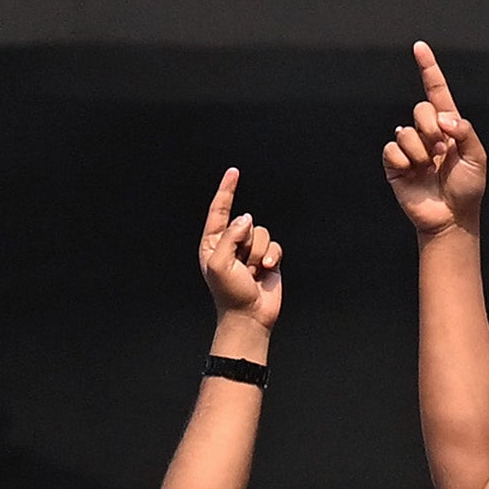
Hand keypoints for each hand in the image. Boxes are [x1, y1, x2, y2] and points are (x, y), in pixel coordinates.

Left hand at [198, 170, 283, 330]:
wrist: (249, 316)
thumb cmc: (229, 292)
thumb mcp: (219, 262)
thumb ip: (230, 236)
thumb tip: (246, 219)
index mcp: (213, 242)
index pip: (219, 210)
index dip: (227, 190)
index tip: (233, 173)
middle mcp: (232, 243)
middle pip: (245, 222)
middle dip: (246, 242)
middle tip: (242, 265)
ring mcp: (250, 251)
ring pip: (261, 233)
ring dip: (259, 253)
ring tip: (253, 271)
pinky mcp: (269, 258)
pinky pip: (275, 244)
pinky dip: (272, 256)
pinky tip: (267, 270)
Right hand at [381, 42, 488, 237]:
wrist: (451, 218)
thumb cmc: (467, 189)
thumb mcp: (477, 159)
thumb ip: (466, 132)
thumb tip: (445, 118)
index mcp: (448, 127)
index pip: (436, 92)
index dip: (428, 69)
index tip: (419, 47)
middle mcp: (427, 133)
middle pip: (420, 109)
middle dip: (431, 129)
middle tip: (442, 151)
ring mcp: (410, 147)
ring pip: (406, 131)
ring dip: (421, 151)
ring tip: (430, 168)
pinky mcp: (395, 163)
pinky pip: (392, 149)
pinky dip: (404, 161)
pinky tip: (414, 174)